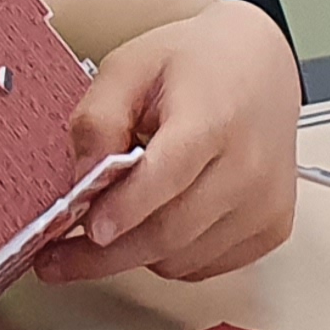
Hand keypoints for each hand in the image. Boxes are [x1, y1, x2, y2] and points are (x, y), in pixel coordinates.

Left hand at [37, 3, 299, 285]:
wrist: (262, 65)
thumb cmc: (198, 64)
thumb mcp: (129, 67)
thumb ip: (97, 119)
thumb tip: (81, 178)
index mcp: (214, 119)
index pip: (166, 177)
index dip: (122, 209)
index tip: (83, 229)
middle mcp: (249, 168)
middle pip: (169, 232)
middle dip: (105, 254)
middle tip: (59, 259)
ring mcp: (264, 204)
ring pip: (182, 260)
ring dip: (134, 254)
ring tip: (106, 227)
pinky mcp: (271, 228)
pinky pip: (204, 266)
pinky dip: (168, 256)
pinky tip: (150, 225)